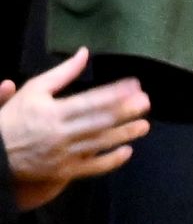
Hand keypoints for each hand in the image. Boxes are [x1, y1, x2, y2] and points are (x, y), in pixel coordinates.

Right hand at [0, 49, 146, 205]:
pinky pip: (92, 167)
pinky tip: (127, 151)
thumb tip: (84, 52)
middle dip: (125, 112)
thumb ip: (62, 73)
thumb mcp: (34, 90)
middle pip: (99, 121)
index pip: (90, 100)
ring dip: (124, 134)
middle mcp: (60, 132)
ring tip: (144, 125)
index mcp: (53, 111)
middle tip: (146, 103)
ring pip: (99, 143)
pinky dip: (111, 161)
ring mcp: (63, 154)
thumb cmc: (15, 117)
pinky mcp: (63, 171)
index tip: (135, 85)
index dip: (115, 93)